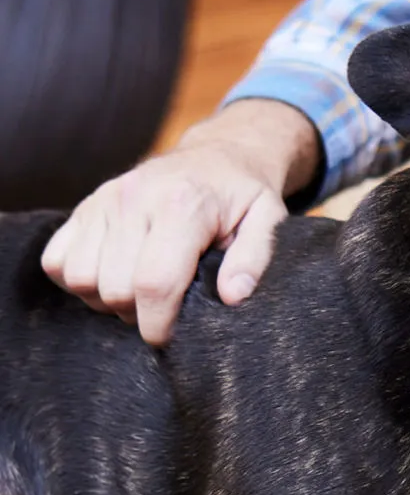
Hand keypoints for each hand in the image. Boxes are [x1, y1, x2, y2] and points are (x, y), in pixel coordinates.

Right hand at [41, 100, 319, 345]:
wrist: (218, 156)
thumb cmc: (244, 197)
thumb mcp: (267, 222)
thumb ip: (254, 260)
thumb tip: (232, 297)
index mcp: (182, 207)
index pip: (154, 283)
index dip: (159, 325)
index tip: (172, 338)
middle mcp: (135, 200)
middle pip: (116, 289)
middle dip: (139, 315)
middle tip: (166, 309)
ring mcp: (104, 201)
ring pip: (82, 279)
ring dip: (107, 301)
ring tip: (141, 294)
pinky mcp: (85, 207)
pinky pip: (57, 261)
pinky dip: (79, 281)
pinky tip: (114, 278)